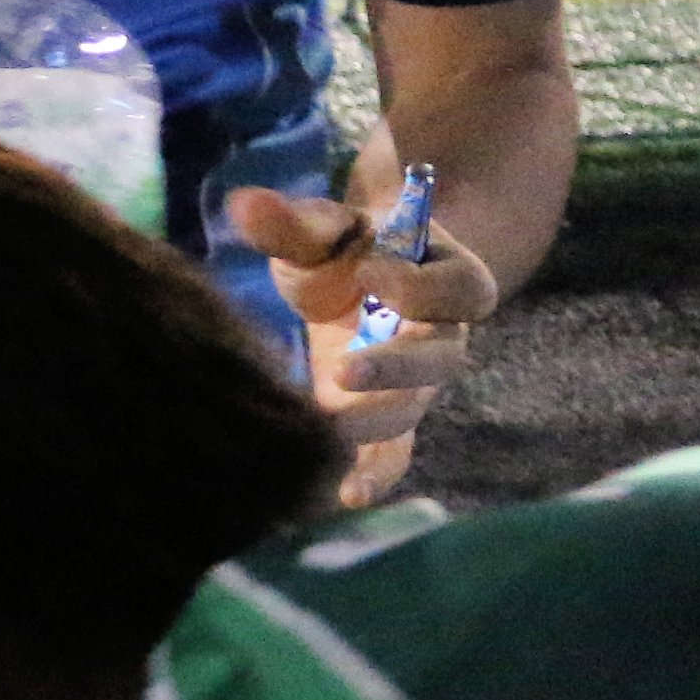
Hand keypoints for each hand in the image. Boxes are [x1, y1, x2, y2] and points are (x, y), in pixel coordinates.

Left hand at [223, 183, 496, 507]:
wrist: (360, 274)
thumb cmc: (345, 246)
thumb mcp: (323, 228)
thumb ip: (293, 222)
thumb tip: (242, 203)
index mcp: (445, 277)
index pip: (456, 287)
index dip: (420, 284)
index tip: (370, 272)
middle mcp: (443, 334)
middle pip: (442, 358)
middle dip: (396, 367)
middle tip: (345, 371)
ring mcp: (416, 381)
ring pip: (414, 409)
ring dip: (377, 427)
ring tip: (333, 440)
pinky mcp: (385, 414)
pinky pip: (393, 450)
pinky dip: (375, 473)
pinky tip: (346, 497)